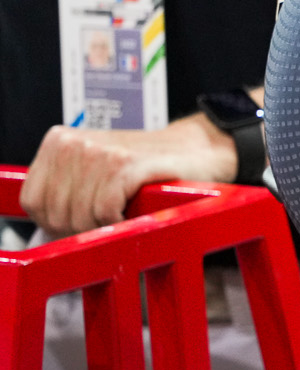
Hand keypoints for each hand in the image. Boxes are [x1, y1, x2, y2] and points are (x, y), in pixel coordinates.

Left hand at [19, 116, 236, 237]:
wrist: (196, 151)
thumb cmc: (145, 167)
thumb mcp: (92, 171)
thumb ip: (62, 189)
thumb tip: (42, 223)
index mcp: (58, 142)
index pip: (33, 201)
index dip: (56, 221)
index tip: (81, 221)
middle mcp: (74, 143)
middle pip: (56, 213)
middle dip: (83, 227)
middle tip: (107, 219)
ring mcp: (99, 152)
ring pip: (81, 216)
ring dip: (106, 225)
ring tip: (124, 212)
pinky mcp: (126, 165)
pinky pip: (106, 211)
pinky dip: (121, 220)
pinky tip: (133, 211)